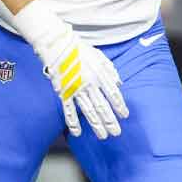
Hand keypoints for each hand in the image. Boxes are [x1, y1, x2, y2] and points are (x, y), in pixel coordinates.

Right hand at [14, 0, 128, 139]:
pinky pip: (68, 110)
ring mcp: (76, 89)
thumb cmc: (79, 49)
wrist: (57, 44)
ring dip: (96, 125)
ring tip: (103, 136)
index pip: (113, 94)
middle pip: (102, 106)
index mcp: (99, 74)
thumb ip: (110, 70)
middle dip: (110, 121)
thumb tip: (119, 84)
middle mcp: (89, 84)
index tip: (124, 115)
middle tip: (116, 133)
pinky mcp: (63, 92)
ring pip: (88, 111)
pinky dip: (73, 122)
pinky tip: (78, 133)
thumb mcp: (99, 56)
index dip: (119, 105)